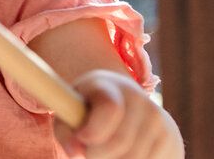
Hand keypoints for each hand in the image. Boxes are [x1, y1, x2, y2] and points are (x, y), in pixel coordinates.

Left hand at [55, 70, 182, 158]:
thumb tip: (75, 152)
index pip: (109, 108)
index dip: (94, 129)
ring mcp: (158, 119)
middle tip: (89, 154)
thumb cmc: (89, 111)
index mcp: (108, 86)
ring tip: (104, 153)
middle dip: (98, 155)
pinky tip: (123, 154)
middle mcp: (138, 99)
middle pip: (120, 141)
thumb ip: (65, 130)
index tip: (82, 138)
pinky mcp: (171, 139)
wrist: (129, 106)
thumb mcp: (71, 111)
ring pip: (134, 157)